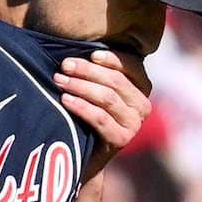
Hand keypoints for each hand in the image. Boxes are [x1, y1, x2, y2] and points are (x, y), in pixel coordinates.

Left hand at [54, 50, 151, 181]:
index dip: (111, 58)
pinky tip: (66, 100)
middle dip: (88, 71)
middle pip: (116, 81)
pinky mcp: (122, 139)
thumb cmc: (86, 112)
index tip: (90, 54)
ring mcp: (134, 124)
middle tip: (64, 66)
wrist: (84, 154)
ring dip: (81, 86)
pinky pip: (100, 118)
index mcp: (140, 87)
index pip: (131, 65)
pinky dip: (81, 107)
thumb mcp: (94, 87)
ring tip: (60, 81)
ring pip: (107, 98)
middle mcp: (142, 105)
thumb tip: (72, 47)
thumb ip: (94, 69)